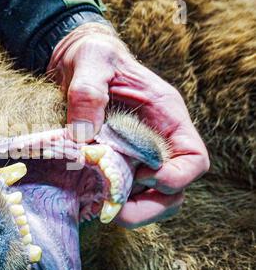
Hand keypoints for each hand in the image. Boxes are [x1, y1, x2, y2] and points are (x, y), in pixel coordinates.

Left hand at [48, 23, 209, 227]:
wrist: (75, 63)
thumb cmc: (94, 57)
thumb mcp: (92, 62)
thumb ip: (88, 92)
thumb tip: (83, 134)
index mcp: (165, 117)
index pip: (193, 158)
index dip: (178, 177)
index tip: (148, 177)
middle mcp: (156, 142)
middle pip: (173, 190)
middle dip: (151, 207)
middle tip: (118, 211)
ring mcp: (134, 156)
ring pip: (149, 198)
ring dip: (131, 211)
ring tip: (105, 210)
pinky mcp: (113, 163)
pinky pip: (122, 192)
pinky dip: (110, 202)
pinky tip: (90, 200)